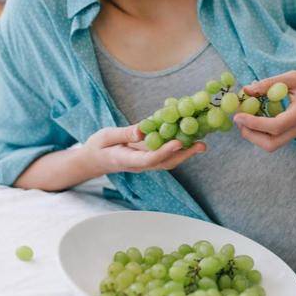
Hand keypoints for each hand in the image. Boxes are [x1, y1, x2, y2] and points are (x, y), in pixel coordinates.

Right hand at [81, 124, 205, 174]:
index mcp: (127, 160)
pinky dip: (178, 147)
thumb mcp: (106, 136)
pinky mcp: (149, 158)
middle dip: (184, 155)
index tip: (178, 143)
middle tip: (201, 145)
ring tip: (201, 142)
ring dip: (186, 153)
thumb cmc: (98, 147)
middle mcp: (140, 164)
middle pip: (165, 163)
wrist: (94, 160)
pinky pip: (165, 154)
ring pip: (168, 161)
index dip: (165, 151)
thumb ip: (124, 133)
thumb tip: (142, 130)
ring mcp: (146, 163)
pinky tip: (189, 136)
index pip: (149, 159)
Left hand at [233, 70, 295, 152]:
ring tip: (244, 117)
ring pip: (271, 145)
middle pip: (271, 144)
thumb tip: (246, 90)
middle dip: (251, 135)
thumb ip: (269, 83)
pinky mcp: (291, 133)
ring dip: (254, 135)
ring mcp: (295, 133)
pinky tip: (254, 117)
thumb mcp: (293, 77)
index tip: (238, 115)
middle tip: (239, 119)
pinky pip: (273, 139)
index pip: (276, 126)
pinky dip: (259, 132)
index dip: (255, 123)